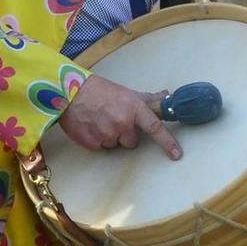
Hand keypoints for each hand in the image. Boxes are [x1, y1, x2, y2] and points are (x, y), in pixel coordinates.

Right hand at [59, 74, 181, 159]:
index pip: (155, 128)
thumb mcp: (126, 92)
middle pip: (132, 142)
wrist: (69, 92)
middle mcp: (122, 123)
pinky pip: (101, 148)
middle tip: (114, 119)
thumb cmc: (99, 91)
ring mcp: (107, 134)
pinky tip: (91, 126)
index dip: (168, 142)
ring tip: (99, 120)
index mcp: (134, 109)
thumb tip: (167, 96)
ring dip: (110, 136)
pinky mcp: (92, 143)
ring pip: (115, 145)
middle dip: (125, 134)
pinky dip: (97, 139)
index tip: (177, 154)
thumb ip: (148, 99)